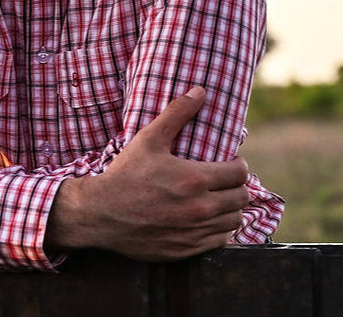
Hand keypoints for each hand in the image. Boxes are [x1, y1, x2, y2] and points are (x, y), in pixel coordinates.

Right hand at [46, 87, 248, 260]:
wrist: (101, 213)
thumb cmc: (125, 173)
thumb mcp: (148, 138)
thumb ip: (176, 113)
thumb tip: (199, 91)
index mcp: (194, 179)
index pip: (239, 173)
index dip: (238, 165)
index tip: (229, 162)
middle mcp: (199, 208)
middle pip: (242, 198)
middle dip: (237, 186)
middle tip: (225, 180)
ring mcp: (194, 233)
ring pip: (234, 221)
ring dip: (232, 208)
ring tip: (219, 198)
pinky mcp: (187, 250)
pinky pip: (221, 241)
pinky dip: (221, 229)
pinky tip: (209, 219)